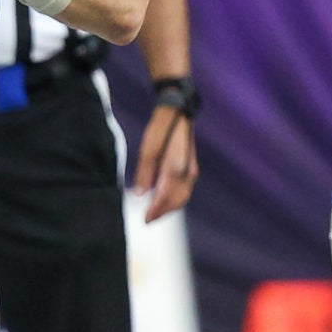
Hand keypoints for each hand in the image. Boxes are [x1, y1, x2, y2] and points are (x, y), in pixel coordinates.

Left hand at [133, 104, 198, 221]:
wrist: (179, 112)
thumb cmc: (162, 127)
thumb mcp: (148, 147)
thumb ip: (145, 171)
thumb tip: (139, 194)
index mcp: (175, 168)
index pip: (165, 197)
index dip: (155, 211)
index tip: (145, 220)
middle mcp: (187, 172)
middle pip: (176, 201)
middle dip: (162, 212)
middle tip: (148, 220)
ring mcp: (191, 170)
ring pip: (182, 197)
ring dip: (169, 208)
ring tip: (154, 213)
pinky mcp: (191, 168)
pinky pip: (185, 190)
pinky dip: (175, 199)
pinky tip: (164, 199)